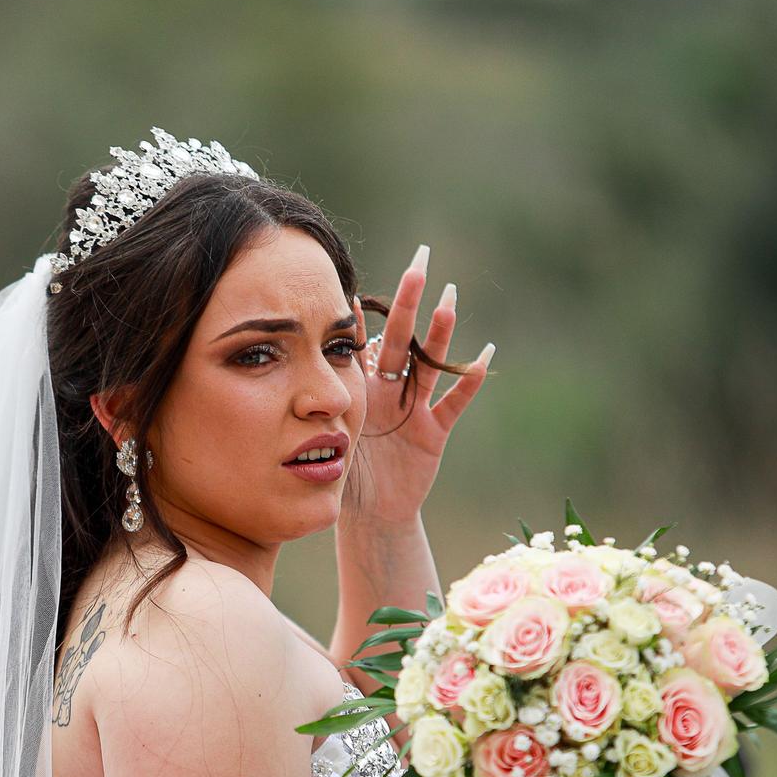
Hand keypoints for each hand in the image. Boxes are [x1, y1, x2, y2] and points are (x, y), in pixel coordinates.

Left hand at [343, 244, 493, 526]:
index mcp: (360, 390)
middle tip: (419, 261)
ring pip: (429, 363)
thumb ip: (318, 415)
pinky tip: (483, 355)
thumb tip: (293, 388)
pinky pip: (453, 403)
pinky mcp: (434, 431)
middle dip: (409, 301)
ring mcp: (414, 409)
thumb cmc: (343, 478)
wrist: (371, 515)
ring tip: (449, 296)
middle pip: (401, 339)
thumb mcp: (326, 443)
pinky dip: (468, 382)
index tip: (348, 286)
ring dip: (441, 332)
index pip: (359, 345)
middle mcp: (389, 391)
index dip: (356, 319)